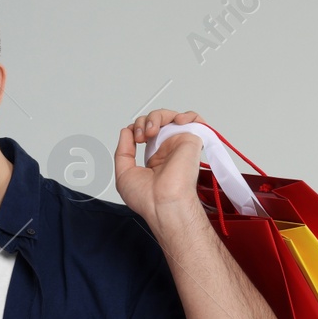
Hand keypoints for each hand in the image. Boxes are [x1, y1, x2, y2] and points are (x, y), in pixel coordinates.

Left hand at [113, 108, 202, 230]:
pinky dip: (186, 114)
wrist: (162, 204)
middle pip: (156, 121)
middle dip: (143, 121)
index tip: (132, 140)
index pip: (146, 132)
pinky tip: (176, 121)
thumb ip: (123, 151)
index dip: (136, 128)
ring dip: (157, 116)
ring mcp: (179, 144)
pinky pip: (195, 119)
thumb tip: (126, 131)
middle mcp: (168, 150)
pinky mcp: (191, 141)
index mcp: (154, 158)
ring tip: (151, 130)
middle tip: (140, 136)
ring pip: (171, 116)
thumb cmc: (147, 198)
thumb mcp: (124, 173)